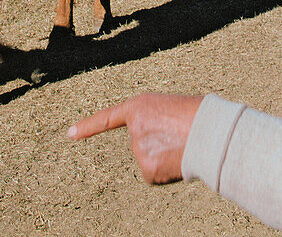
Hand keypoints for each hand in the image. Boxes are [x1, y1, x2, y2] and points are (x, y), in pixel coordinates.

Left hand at [68, 93, 202, 183]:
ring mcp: (138, 148)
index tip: (70, 134)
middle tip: (180, 136)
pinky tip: (180, 160)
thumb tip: (157, 147)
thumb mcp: (171, 108)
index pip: (107, 118)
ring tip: (184, 145)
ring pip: (149, 160)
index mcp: (139, 106)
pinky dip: (166, 172)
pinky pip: (154, 174)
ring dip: (165, 158)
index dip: (88, 126)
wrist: (211, 130)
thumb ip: (154, 123)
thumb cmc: (200, 116)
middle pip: (141, 144)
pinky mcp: (146, 168)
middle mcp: (133, 127)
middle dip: (158, 145)